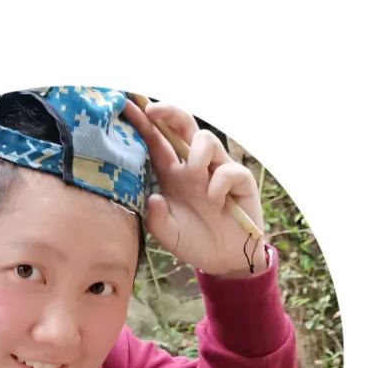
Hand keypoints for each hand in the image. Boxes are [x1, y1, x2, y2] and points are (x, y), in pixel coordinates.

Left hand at [122, 97, 267, 275]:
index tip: (127, 105)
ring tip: (194, 171)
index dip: (143, 124)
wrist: (224, 261)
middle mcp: (193, 167)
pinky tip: (215, 200)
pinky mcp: (240, 182)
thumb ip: (157, 220)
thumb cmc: (193, 242)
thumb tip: (153, 200)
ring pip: (207, 140)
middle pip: (183, 127)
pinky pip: (231, 169)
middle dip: (168, 113)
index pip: (156, 142)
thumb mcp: (168, 235)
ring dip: (197, 151)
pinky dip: (220, 182)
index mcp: (172, 174)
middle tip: (151, 110)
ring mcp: (217, 171)